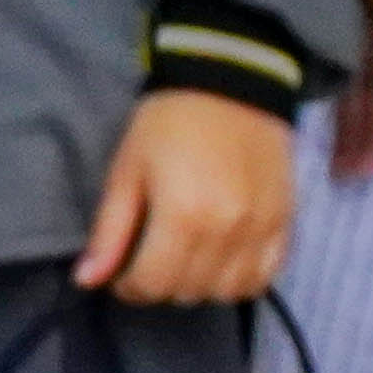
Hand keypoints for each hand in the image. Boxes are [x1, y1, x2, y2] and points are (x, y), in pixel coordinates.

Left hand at [78, 87, 295, 303]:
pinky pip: (266, 274)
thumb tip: (87, 280)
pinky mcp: (285, 219)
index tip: (123, 273)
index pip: (152, 284)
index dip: (129, 287)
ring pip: (228, 290)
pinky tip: (225, 261)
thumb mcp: (127, 170)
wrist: (232, 81)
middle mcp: (227, 229)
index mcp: (183, 216)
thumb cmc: (169, 123)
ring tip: (189, 261)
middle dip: (162, 285)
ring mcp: (261, 226)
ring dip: (201, 286)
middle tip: (153, 260)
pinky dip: (243, 279)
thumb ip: (110, 231)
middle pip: (188, 291)